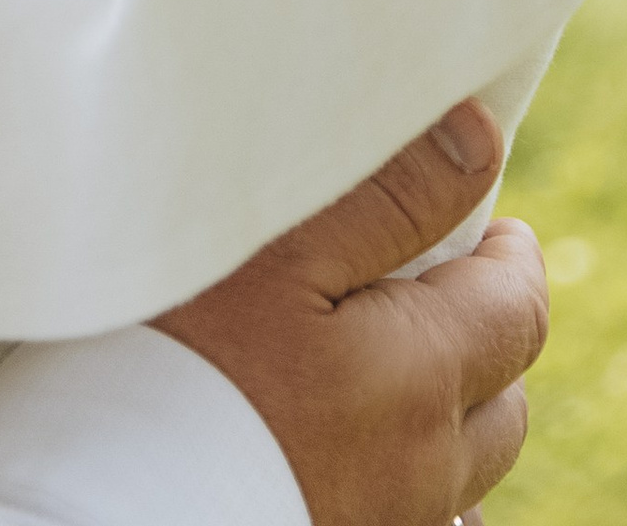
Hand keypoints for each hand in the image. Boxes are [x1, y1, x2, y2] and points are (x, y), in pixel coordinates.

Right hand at [158, 103, 545, 524]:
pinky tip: (346, 440)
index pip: (520, 309)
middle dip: (486, 334)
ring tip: (380, 358)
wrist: (107, 494)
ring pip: (461, 469)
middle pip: (505, 400)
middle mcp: (425, 468)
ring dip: (448, 412)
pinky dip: (403, 473)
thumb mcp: (277, 250)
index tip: (484, 217)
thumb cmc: (179, 362)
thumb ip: (389, 197)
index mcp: (423, 379)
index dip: (510, 255)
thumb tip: (478, 138)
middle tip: (429, 279)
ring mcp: (387, 520)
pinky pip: (413, 514)